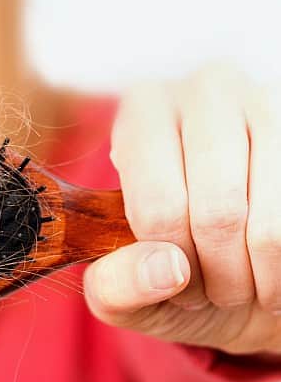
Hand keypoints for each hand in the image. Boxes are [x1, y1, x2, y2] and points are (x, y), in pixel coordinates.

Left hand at [82, 61, 280, 358]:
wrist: (233, 245)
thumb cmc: (167, 257)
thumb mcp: (119, 283)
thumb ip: (116, 285)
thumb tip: (169, 268)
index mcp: (143, 111)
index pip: (159, 207)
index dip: (169, 264)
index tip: (174, 281)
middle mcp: (206, 91)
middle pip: (219, 213)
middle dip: (219, 276)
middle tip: (214, 290)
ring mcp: (266, 104)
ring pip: (270, 224)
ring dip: (259, 276)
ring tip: (244, 284)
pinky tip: (270, 264)